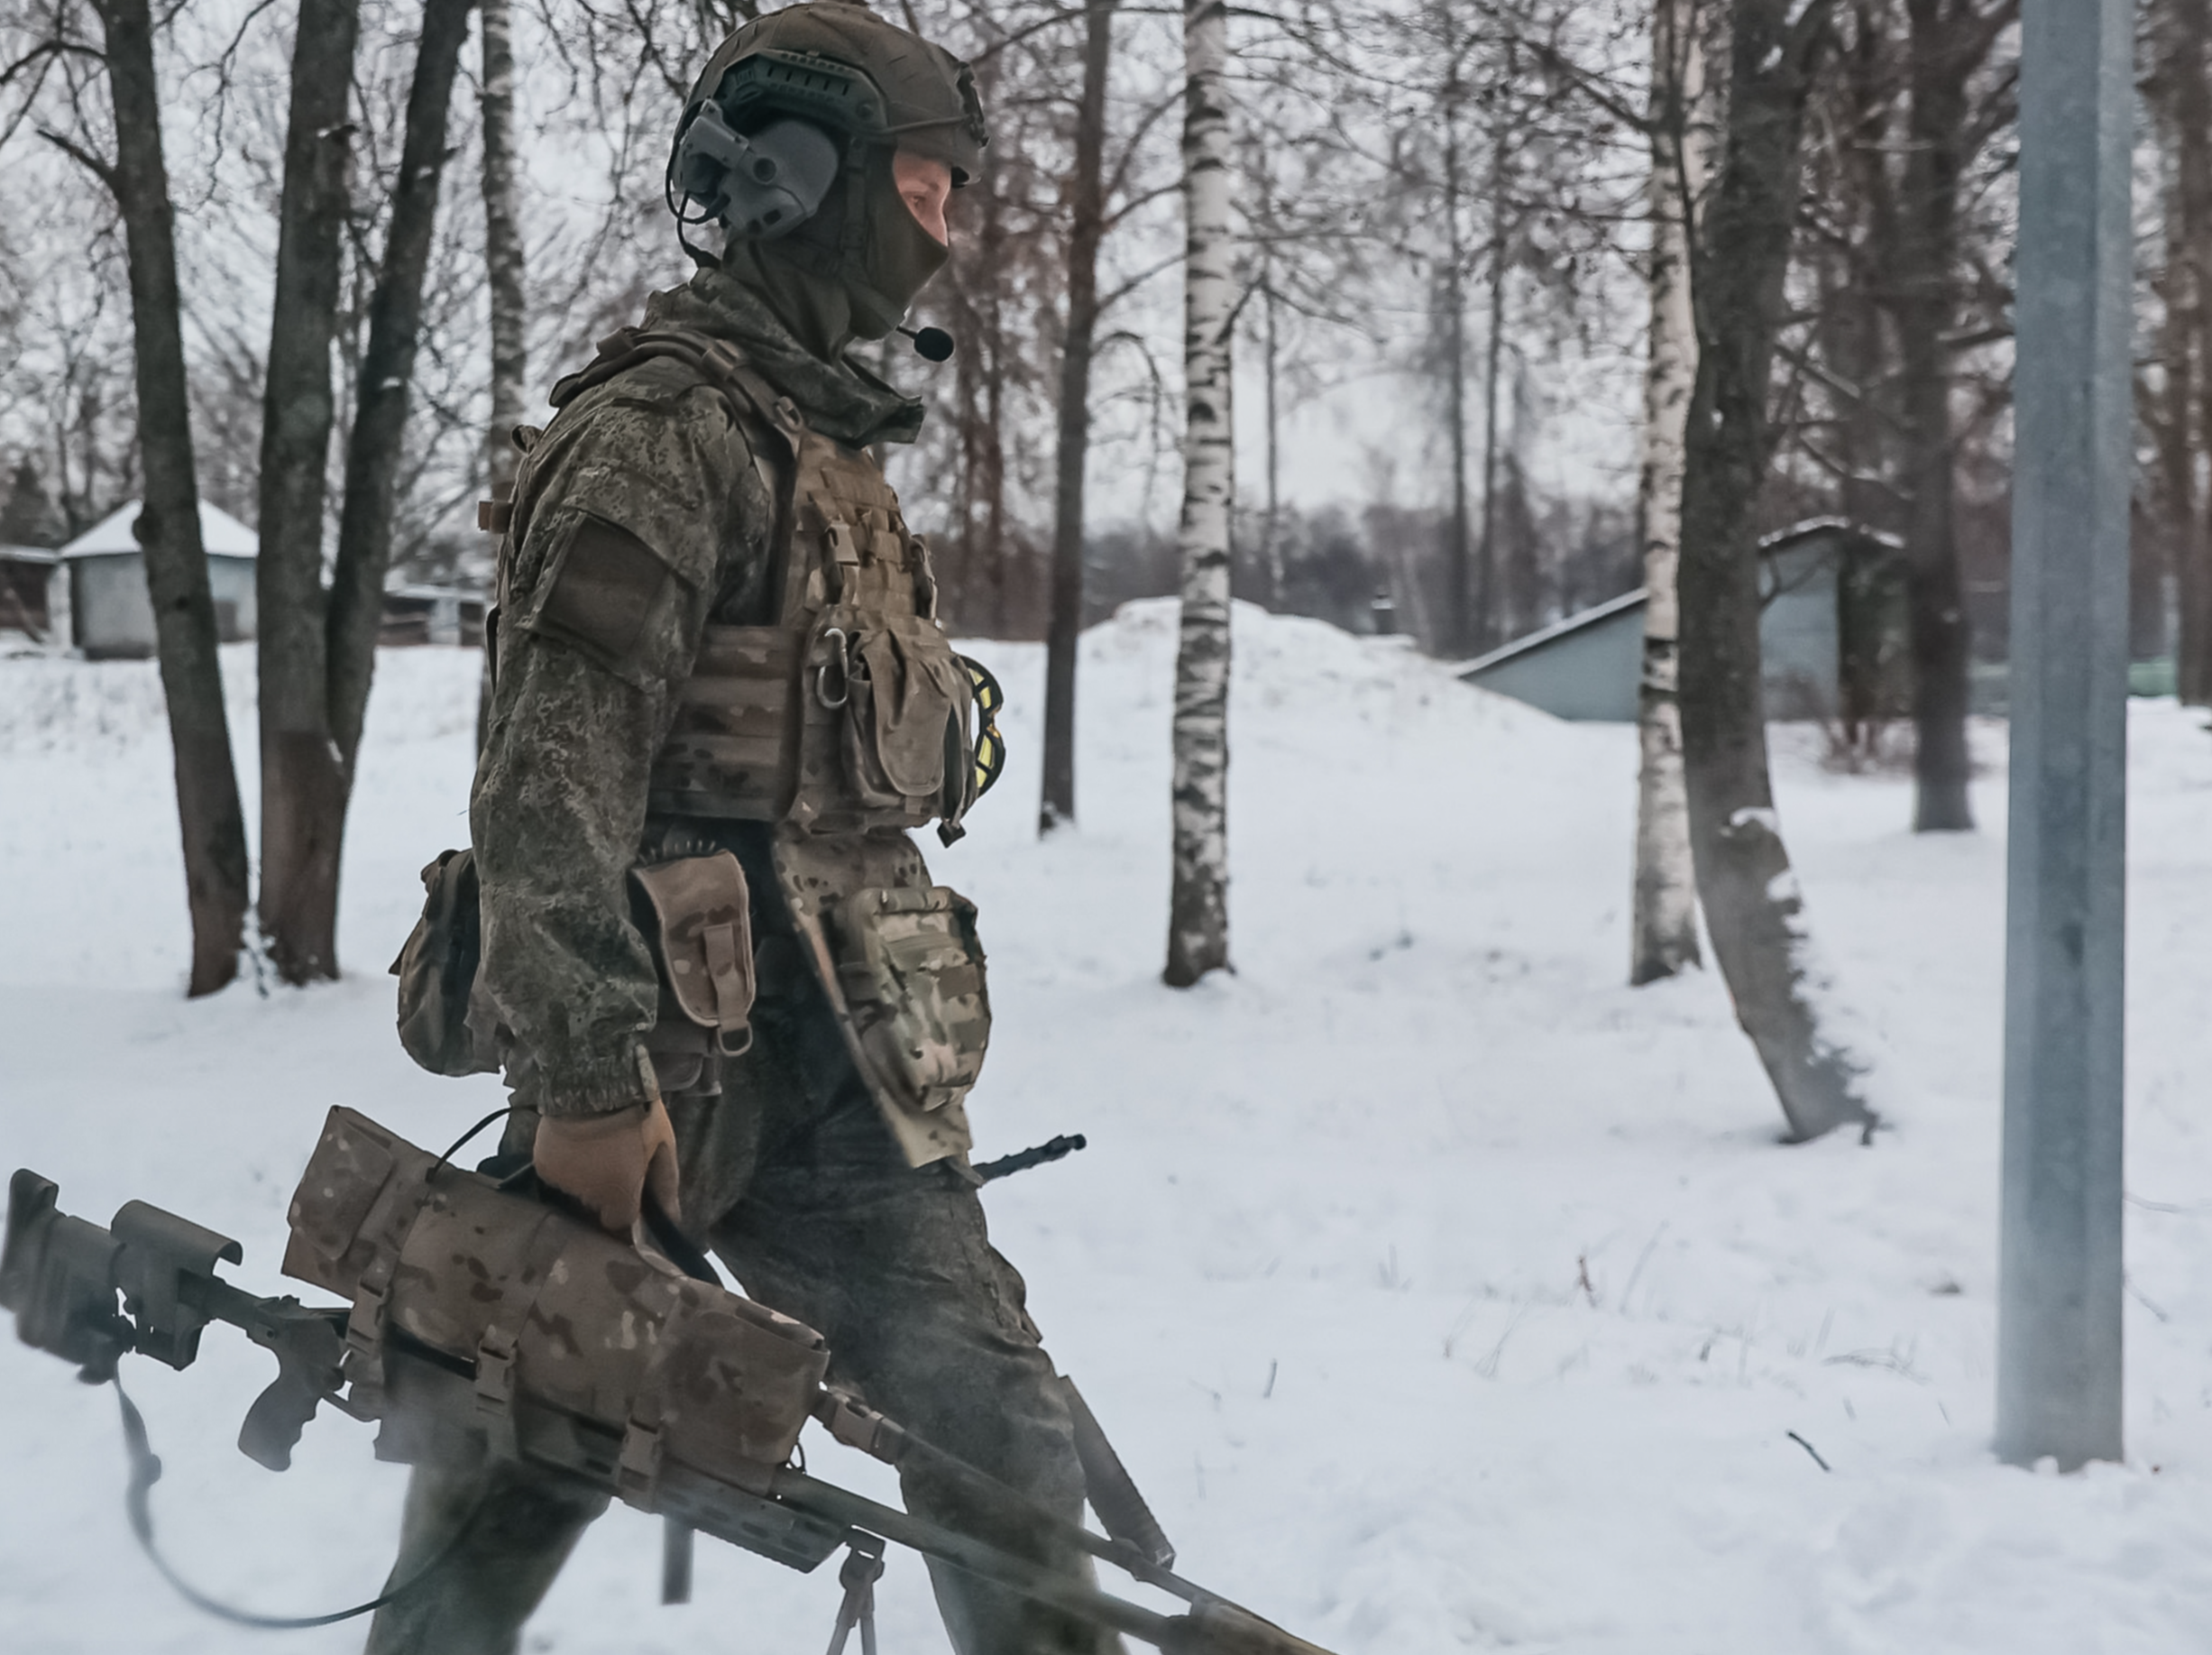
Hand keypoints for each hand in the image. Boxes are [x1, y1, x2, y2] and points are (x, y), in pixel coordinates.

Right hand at [533, 1097, 681, 1234]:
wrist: (596, 1084)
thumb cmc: (639, 1115)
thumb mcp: (663, 1147)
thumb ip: (666, 1186)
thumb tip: (672, 1218)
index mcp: (619, 1196)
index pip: (620, 1223)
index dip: (626, 1208)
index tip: (630, 1190)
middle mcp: (588, 1198)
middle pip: (598, 1205)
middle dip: (606, 1190)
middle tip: (616, 1158)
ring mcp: (563, 1183)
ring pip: (577, 1190)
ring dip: (585, 1177)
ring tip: (595, 1147)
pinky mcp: (543, 1167)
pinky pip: (557, 1175)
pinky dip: (566, 1164)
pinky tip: (575, 1143)